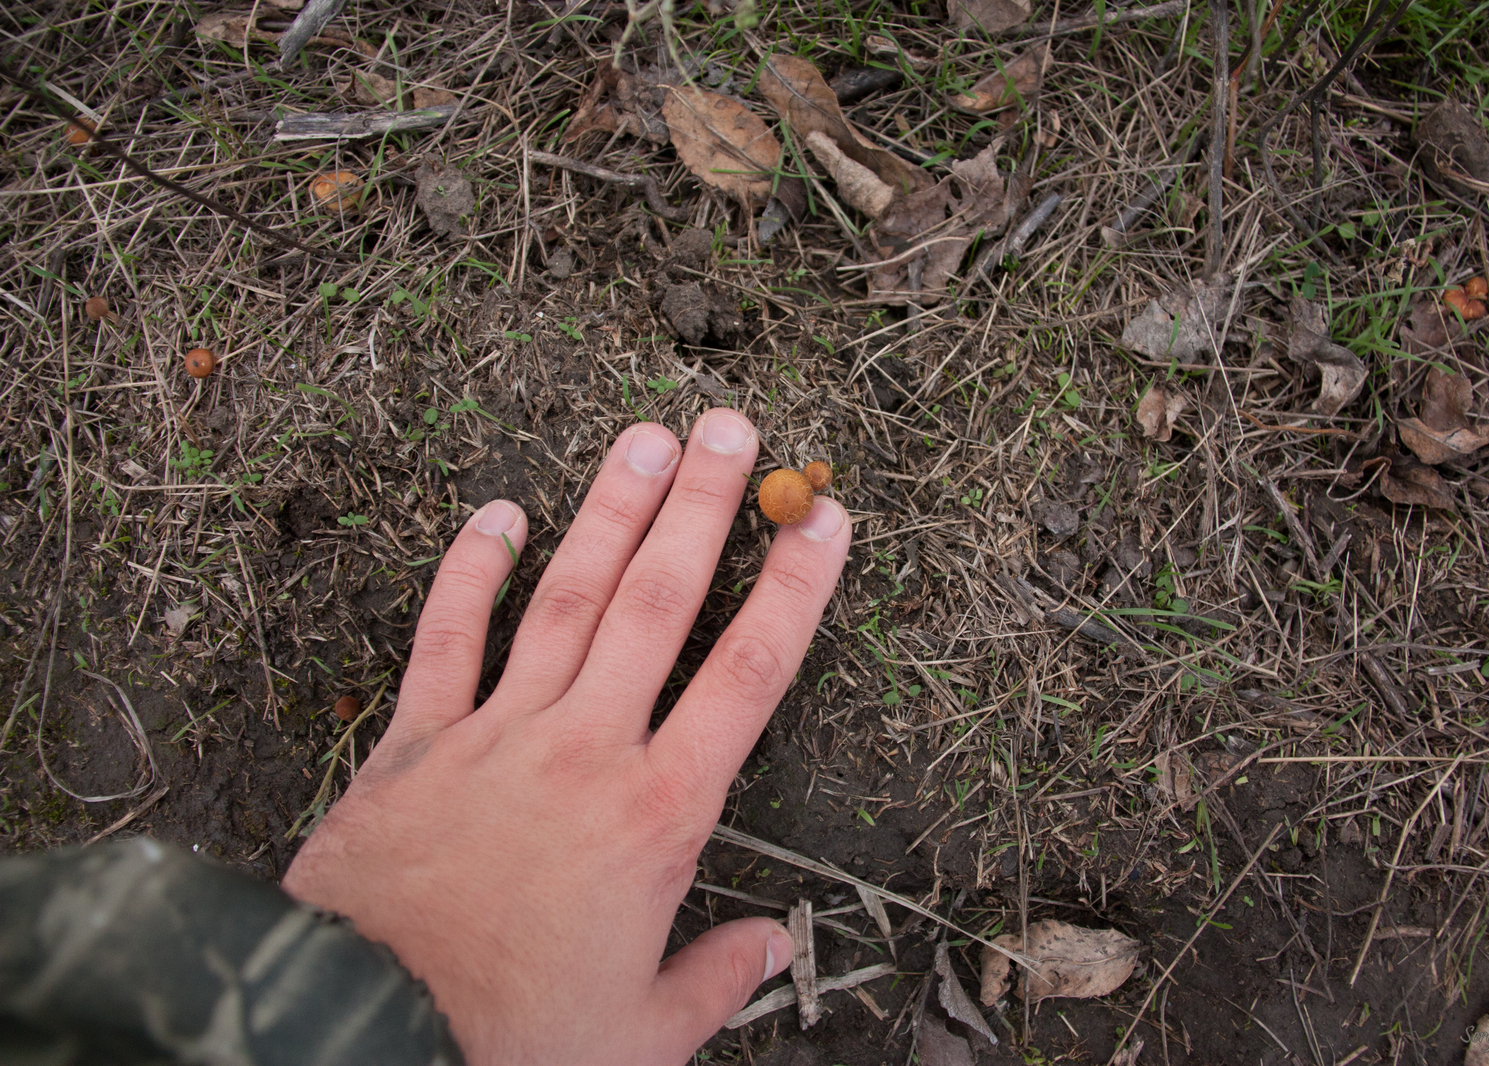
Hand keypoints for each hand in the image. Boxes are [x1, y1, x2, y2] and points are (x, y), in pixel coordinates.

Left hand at [282, 409, 850, 1064]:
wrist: (366, 1038)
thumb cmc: (512, 1041)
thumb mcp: (640, 1035)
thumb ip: (713, 981)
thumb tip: (768, 949)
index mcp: (656, 817)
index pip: (748, 677)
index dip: (795, 590)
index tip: (824, 521)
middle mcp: (585, 752)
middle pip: (657, 604)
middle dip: (704, 509)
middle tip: (732, 428)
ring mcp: (496, 735)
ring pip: (566, 598)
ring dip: (610, 512)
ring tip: (645, 438)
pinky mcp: (415, 743)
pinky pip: (446, 639)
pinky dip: (470, 573)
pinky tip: (495, 514)